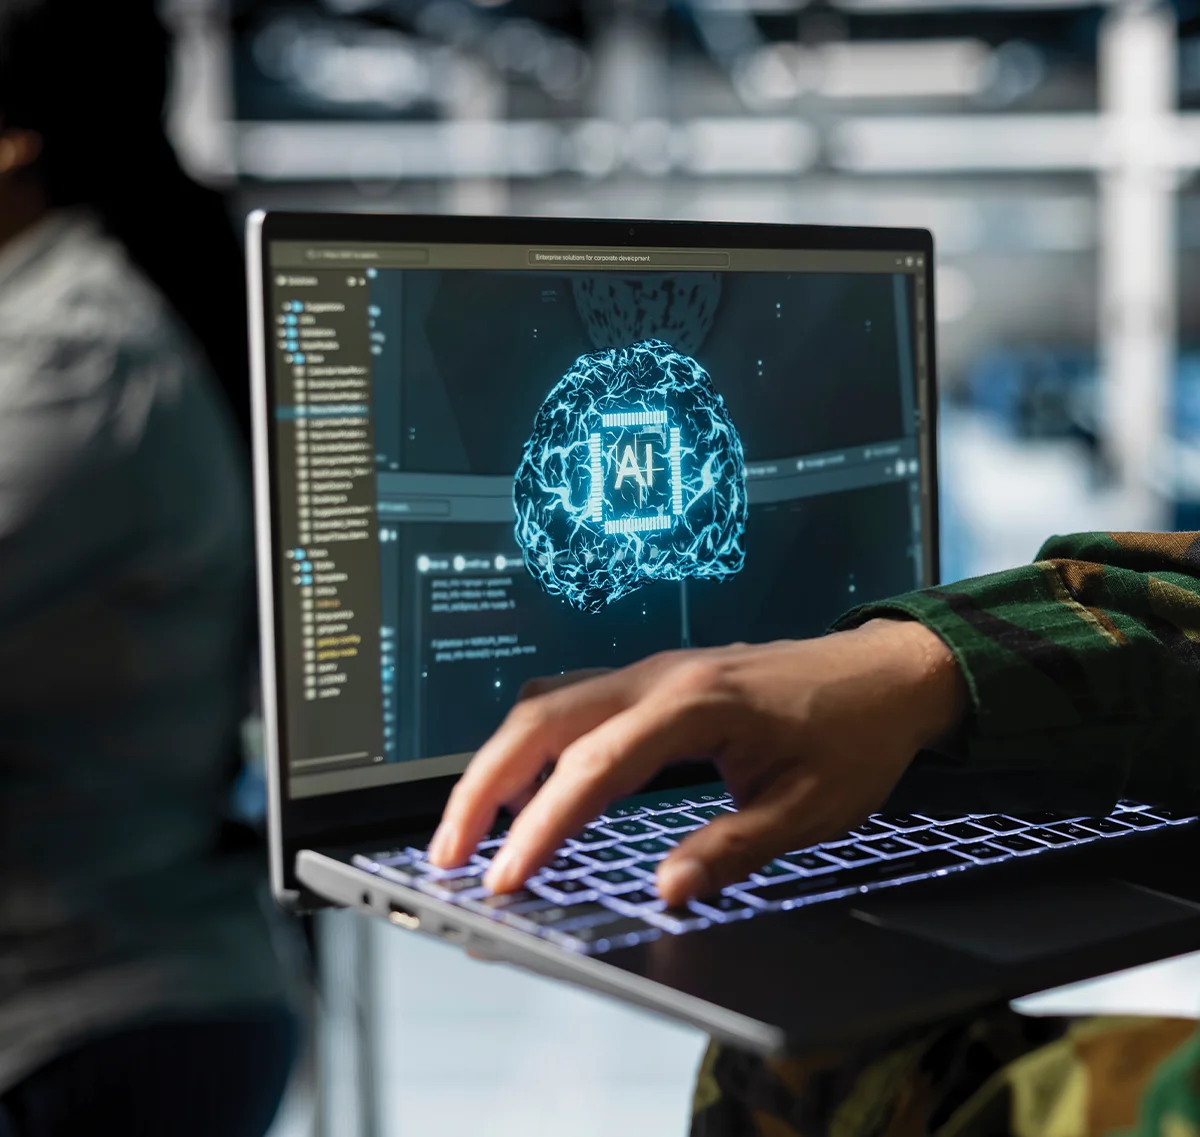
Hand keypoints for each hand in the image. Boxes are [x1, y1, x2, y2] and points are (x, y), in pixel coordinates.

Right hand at [428, 620, 965, 906]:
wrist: (883, 674)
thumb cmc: (852, 736)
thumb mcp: (808, 809)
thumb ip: (733, 850)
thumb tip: (666, 894)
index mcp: (696, 705)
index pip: (596, 766)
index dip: (542, 826)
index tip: (506, 878)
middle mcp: (658, 677)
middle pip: (542, 720)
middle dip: (484, 786)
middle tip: (449, 853)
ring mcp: (650, 671)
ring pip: (546, 705)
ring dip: (500, 762)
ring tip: (473, 830)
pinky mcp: (651, 680)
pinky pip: (572, 703)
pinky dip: (534, 747)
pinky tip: (530, 790)